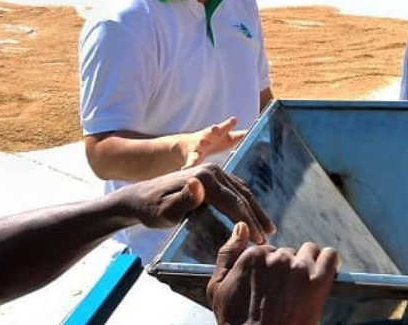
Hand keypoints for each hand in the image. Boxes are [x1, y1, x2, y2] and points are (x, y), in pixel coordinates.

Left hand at [117, 163, 275, 243]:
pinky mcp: (212, 176)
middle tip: (268, 236)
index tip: (258, 239)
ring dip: (255, 209)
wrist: (139, 198)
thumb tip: (198, 186)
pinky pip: (235, 189)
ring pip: (241, 190)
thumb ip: (183, 200)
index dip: (248, 221)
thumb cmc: (150, 209)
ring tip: (267, 227)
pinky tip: (252, 214)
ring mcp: (213, 170)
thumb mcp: (164, 211)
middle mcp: (212, 169)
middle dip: (257, 216)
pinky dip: (246, 202)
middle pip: (241, 194)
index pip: (233, 201)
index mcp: (204, 177)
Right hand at [179, 117, 247, 168]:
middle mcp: (207, 137)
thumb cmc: (213, 141)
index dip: (229, 124)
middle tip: (216, 127)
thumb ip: (240, 135)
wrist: (186, 146)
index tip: (234, 120)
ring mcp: (198, 146)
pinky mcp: (191, 156)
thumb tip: (258, 132)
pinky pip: (190, 162)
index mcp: (216, 132)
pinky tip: (185, 170)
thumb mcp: (226, 137)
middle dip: (214, 129)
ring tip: (203, 143)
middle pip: (210, 132)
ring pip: (200, 144)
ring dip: (201, 144)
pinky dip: (188, 166)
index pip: (224, 127)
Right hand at [208, 224, 338, 324]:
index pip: (268, 250)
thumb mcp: (217, 288)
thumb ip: (227, 253)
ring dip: (308, 263)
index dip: (270, 269)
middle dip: (288, 268)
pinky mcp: (319, 280)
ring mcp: (299, 268)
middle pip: (289, 252)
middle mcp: (277, 257)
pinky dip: (329, 262)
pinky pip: (330, 256)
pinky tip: (324, 274)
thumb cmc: (236, 322)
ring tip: (303, 284)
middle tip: (285, 291)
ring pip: (310, 251)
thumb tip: (241, 227)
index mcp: (254, 255)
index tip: (270, 285)